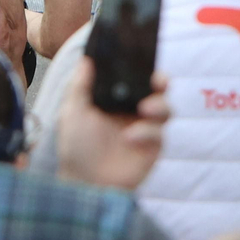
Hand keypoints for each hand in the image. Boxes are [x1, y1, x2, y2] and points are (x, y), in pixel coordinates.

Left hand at [55, 57, 169, 189]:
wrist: (85, 184)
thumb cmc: (77, 149)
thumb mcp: (73, 112)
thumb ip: (81, 85)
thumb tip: (87, 58)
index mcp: (116, 100)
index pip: (135, 77)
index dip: (143, 66)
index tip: (145, 55)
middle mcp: (133, 112)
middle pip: (157, 89)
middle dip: (161, 81)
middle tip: (157, 81)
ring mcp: (145, 129)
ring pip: (166, 108)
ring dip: (159, 105)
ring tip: (145, 108)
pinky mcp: (153, 148)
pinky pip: (160, 133)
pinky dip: (148, 132)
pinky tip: (130, 138)